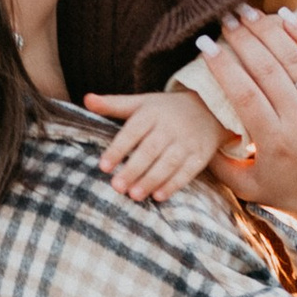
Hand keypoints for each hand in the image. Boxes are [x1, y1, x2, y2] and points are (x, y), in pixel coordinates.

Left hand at [83, 83, 225, 202]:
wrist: (209, 108)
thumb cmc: (165, 110)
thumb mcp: (141, 103)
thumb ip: (113, 104)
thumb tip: (86, 99)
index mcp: (151, 113)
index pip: (132, 131)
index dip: (117, 149)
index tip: (103, 166)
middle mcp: (170, 127)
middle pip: (150, 150)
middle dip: (133, 169)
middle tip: (117, 187)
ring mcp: (186, 142)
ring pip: (168, 163)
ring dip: (151, 180)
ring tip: (134, 195)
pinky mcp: (200, 155)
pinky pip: (187, 172)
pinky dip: (174, 185)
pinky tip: (159, 196)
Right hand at [200, 7, 296, 296]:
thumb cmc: (288, 194)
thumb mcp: (246, 186)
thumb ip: (217, 160)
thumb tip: (190, 126)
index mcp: (275, 142)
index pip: (243, 93)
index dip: (222, 64)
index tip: (204, 43)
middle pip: (268, 68)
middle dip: (242, 38)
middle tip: (223, 17)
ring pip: (295, 57)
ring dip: (268, 29)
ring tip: (246, 11)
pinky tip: (285, 16)